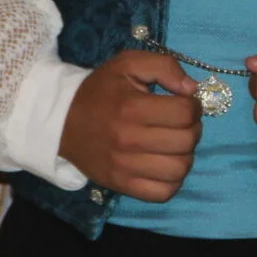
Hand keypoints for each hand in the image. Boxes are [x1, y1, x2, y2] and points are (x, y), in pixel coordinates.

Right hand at [59, 51, 200, 203]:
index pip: (184, 113)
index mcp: (131, 107)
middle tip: (181, 124)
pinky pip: (163, 193)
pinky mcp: (121, 185)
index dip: (193, 106)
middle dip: (193, 129)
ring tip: (174, 144)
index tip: (184, 104)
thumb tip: (192, 90)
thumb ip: (164, 66)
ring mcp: (124, 167)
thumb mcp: (128, 63)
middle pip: (186, 141)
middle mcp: (128, 140)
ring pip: (179, 169)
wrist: (62, 121)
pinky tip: (165, 164)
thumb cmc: (100, 90)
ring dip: (185, 155)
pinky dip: (173, 180)